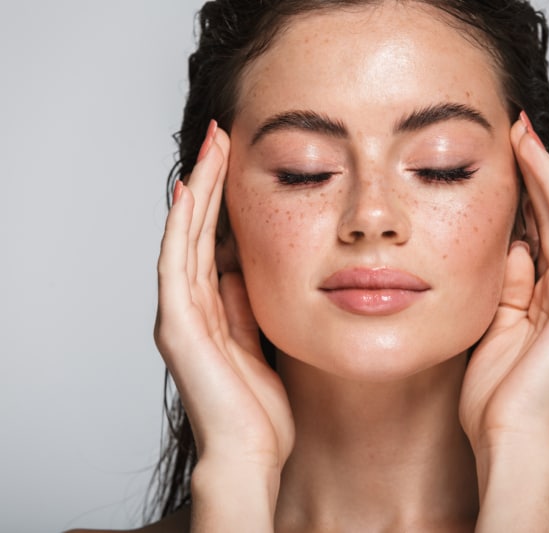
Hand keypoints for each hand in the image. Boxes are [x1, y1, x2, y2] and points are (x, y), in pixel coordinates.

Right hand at [154, 122, 294, 473]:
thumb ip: (244, 305)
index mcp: (209, 311)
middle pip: (196, 231)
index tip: (235, 161)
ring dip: (197, 191)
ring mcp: (179, 316)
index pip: (213, 242)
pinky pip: (179, 266)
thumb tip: (244, 267)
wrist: (250, 454)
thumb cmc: (259, 408)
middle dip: (208, 183)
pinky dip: (183, 228)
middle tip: (220, 136)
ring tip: (210, 148)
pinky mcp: (178, 328)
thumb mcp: (259, 341)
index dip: (221, 201)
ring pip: (185, 238)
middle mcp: (188, 308)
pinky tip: (190, 194)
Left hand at [460, 117, 548, 455]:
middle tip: (516, 129)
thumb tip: (514, 246)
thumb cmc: (494, 390)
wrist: (504, 432)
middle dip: (534, 171)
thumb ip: (506, 284)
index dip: (521, 189)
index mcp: (538, 295)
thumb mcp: (491, 322)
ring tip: (531, 137)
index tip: (501, 152)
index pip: (534, 229)